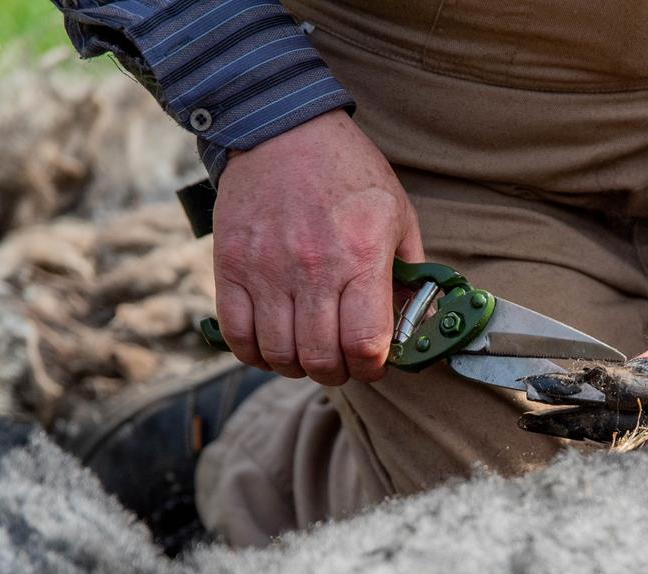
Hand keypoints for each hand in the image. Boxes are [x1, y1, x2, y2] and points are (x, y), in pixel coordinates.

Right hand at [212, 110, 424, 384]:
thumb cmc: (347, 172)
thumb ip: (410, 273)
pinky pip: (237, 335)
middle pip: (320, 359)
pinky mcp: (230, 266)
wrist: (281, 127)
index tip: (373, 361)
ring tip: (307, 351)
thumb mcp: (397, 214)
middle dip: (336, 372)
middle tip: (341, 360)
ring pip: (278, 355)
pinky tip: (272, 343)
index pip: (366, 344)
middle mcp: (313, 268)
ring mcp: (267, 269)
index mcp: (360, 256)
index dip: (372, 367)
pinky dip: (255, 354)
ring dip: (297, 366)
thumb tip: (417, 324)